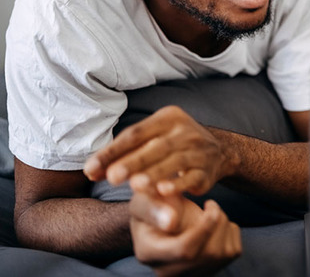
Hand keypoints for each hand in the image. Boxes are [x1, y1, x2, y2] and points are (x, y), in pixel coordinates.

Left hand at [84, 106, 239, 196]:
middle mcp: (186, 131)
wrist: (218, 152)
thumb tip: (91, 171)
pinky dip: (178, 184)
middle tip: (112, 177)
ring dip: (154, 173)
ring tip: (136, 186)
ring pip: (175, 161)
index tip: (91, 169)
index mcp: (168, 118)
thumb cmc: (173, 146)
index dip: (113, 151)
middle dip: (133, 162)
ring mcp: (199, 150)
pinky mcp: (207, 171)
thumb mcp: (152, 140)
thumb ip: (124, 153)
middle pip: (156, 146)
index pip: (136, 133)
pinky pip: (191, 177)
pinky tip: (163, 191)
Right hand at [130, 187, 241, 276]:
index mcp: (148, 253)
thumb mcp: (144, 199)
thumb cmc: (152, 205)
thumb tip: (171, 222)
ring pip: (222, 253)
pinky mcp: (209, 271)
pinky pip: (232, 252)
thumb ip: (152, 207)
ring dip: (224, 224)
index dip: (204, 227)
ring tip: (210, 213)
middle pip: (208, 253)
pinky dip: (230, 232)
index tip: (210, 204)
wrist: (161, 219)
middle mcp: (167, 272)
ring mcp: (189, 274)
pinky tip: (214, 226)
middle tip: (210, 204)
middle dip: (217, 222)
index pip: (184, 250)